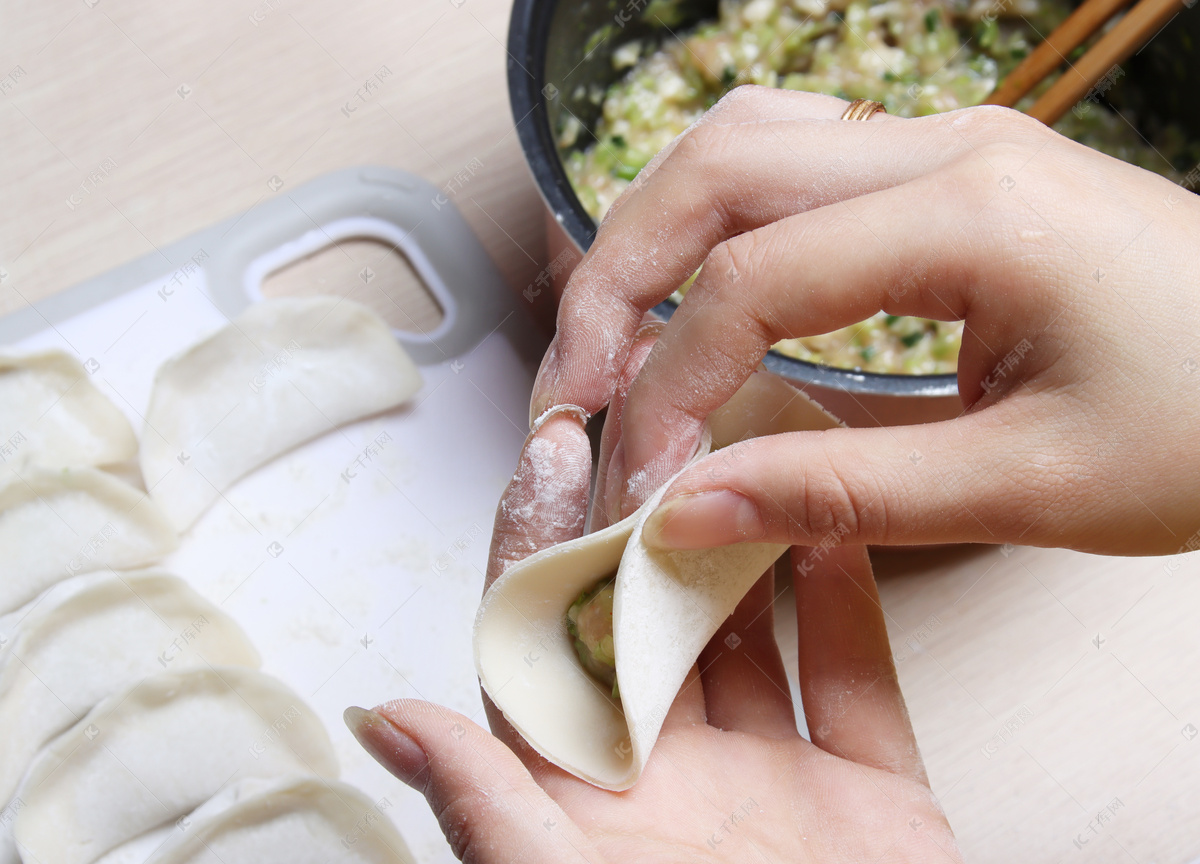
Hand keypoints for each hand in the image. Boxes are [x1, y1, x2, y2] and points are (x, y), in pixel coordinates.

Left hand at [346, 406, 959, 862]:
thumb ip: (485, 810)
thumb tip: (380, 716)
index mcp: (591, 801)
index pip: (550, 644)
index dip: (543, 542)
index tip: (550, 446)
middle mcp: (676, 779)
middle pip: (652, 617)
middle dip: (649, 513)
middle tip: (653, 412)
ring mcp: (777, 785)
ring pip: (754, 633)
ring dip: (749, 541)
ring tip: (742, 440)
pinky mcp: (875, 800)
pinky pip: (861, 680)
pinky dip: (853, 602)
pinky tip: (835, 522)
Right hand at [531, 86, 1199, 555]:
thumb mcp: (1030, 485)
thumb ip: (843, 494)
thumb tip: (690, 507)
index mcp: (972, 211)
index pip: (753, 278)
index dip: (671, 383)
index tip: (642, 477)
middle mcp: (947, 146)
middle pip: (716, 168)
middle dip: (620, 279)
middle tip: (579, 385)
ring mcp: (947, 143)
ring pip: (744, 138)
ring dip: (658, 231)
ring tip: (618, 333)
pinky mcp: (947, 171)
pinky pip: (796, 153)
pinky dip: (720, 215)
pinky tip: (704, 279)